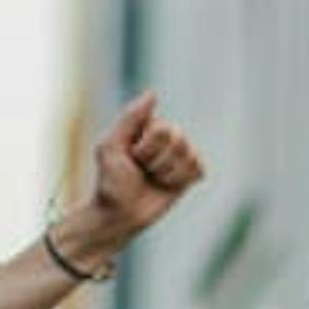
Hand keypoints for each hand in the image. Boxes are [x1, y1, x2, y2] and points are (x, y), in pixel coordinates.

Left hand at [50, 93, 204, 265]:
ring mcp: (178, 155)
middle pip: (179, 140)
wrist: (119, 214)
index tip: (129, 157)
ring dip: (167, 174)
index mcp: (146, 125)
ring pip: (189, 156)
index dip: (145, 149)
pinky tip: (166, 185)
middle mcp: (165, 136)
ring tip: (152, 179)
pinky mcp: (189, 173)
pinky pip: (198, 169)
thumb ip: (129, 118)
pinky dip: (180, 181)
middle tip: (141, 171)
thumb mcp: (111, 146)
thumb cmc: (110, 180)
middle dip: (157, 162)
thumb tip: (152, 93)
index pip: (162, 129)